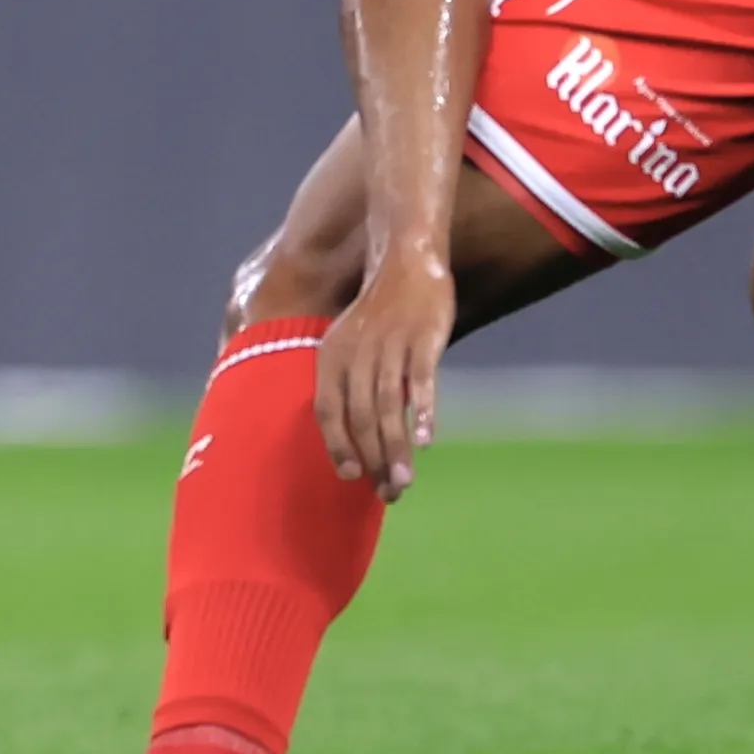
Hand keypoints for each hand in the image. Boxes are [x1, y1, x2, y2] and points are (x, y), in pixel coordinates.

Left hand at [315, 257, 451, 499]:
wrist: (405, 260)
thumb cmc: (379, 312)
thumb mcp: (348, 341)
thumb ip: (348, 383)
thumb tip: (355, 435)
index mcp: (331, 356)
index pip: (326, 412)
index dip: (337, 446)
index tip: (351, 476)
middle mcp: (355, 354)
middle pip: (360, 419)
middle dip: (374, 461)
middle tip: (390, 493)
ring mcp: (389, 346)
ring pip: (389, 408)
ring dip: (396, 449)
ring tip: (405, 481)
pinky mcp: (421, 339)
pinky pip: (420, 381)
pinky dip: (422, 411)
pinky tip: (426, 439)